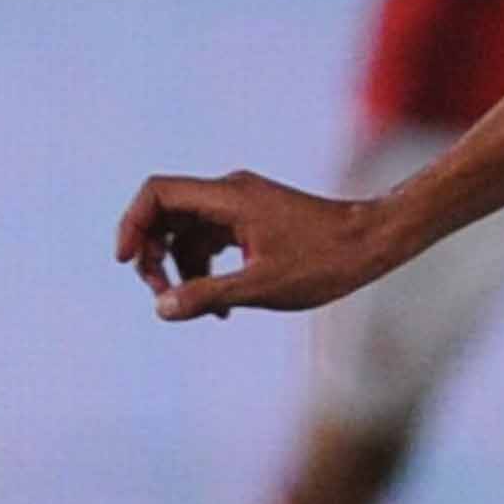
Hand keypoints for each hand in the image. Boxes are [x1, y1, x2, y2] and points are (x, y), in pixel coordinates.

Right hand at [116, 170, 396, 317]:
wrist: (377, 242)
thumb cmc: (328, 261)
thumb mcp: (263, 286)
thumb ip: (209, 295)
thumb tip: (162, 309)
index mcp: (228, 197)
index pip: (157, 194)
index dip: (132, 224)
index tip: (126, 263)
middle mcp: (230, 193)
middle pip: (166, 214)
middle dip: (154, 254)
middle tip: (163, 297)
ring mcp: (242, 205)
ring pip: (188, 231)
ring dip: (181, 268)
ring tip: (196, 310)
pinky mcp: (254, 221)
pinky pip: (212, 239)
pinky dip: (206, 268)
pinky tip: (219, 308)